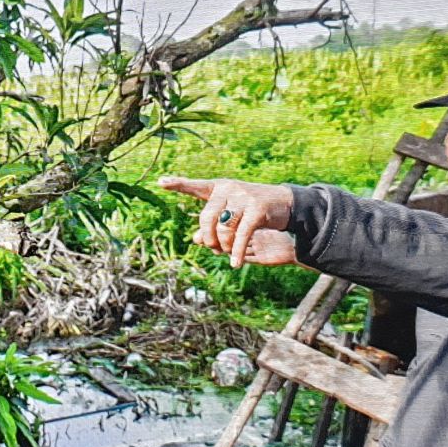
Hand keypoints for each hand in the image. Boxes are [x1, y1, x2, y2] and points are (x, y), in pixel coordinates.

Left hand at [158, 176, 292, 267]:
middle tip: (214, 248)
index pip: (196, 186)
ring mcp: (243, 197)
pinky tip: (235, 264)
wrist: (286, 205)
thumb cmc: (254, 211)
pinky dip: (236, 252)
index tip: (160, 182)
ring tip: (229, 253)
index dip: (178, 184)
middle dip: (209, 238)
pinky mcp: (256, 209)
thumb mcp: (232, 216)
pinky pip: (240, 235)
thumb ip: (213, 226)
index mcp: (219, 188)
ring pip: (223, 229)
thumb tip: (194, 240)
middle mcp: (229, 189)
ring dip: (225, 247)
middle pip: (206, 219)